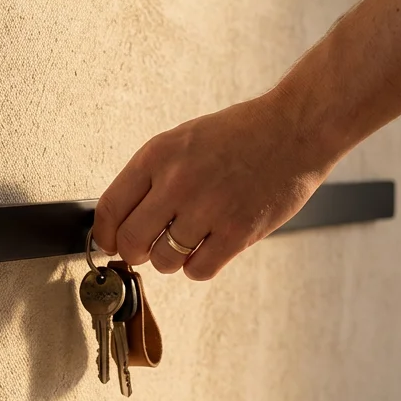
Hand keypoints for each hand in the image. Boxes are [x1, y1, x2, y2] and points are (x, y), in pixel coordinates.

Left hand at [91, 91, 338, 279]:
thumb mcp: (182, 140)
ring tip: (184, 244)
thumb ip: (151, 176)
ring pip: (164, 262)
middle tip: (145, 250)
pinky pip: (198, 271)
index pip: (110, 209)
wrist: (295, 129)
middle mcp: (178, 182)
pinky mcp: (238, 232)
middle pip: (131, 242)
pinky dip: (197, 267)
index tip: (109, 242)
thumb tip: (122, 220)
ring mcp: (208, 209)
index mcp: (158, 156)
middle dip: (134, 253)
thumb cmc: (239, 135)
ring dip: (169, 261)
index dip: (105, 235)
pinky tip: (207, 250)